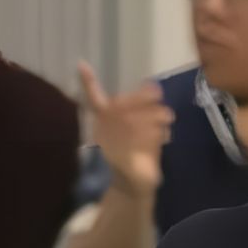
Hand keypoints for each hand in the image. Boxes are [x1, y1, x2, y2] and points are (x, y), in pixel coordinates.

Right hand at [78, 62, 172, 194]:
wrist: (133, 184)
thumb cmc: (136, 149)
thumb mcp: (138, 126)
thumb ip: (143, 107)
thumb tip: (152, 85)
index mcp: (103, 122)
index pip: (93, 99)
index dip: (87, 82)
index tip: (81, 63)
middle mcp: (104, 131)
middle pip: (124, 104)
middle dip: (146, 100)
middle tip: (161, 103)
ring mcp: (114, 145)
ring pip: (139, 119)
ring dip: (158, 117)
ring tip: (165, 120)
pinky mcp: (128, 158)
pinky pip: (146, 138)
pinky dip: (159, 135)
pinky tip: (163, 138)